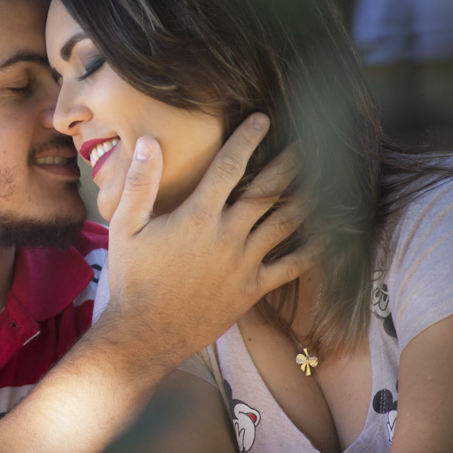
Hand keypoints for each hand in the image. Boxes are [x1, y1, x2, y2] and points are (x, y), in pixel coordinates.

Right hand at [103, 113, 318, 368]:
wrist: (145, 333)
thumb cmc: (132, 279)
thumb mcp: (125, 228)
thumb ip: (141, 184)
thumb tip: (150, 143)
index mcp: (197, 216)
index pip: (228, 167)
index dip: (247, 139)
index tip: (263, 118)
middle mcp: (227, 235)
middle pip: (266, 190)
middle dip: (288, 163)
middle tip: (307, 142)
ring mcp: (243, 263)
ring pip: (284, 223)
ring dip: (305, 198)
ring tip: (323, 179)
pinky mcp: (252, 289)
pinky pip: (290, 268)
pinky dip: (311, 251)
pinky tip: (327, 237)